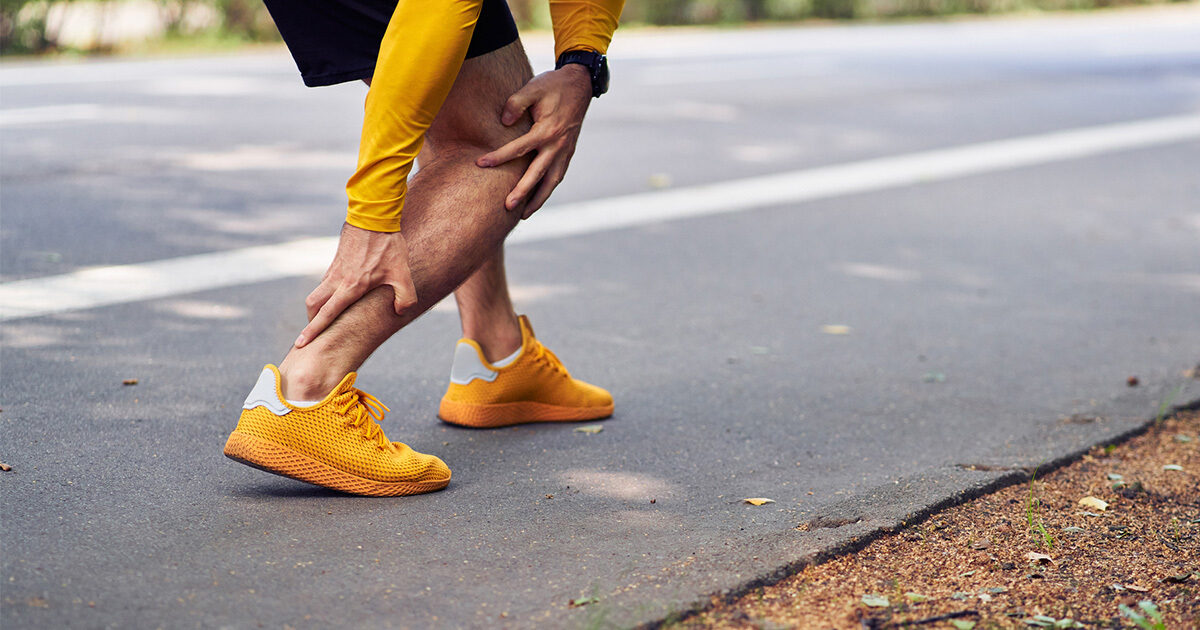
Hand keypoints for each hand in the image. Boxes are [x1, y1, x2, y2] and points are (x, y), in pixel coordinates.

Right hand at [294, 223, 416, 347]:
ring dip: (318, 308)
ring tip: (326, 318)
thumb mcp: (403, 273)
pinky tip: (339, 297)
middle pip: (313, 306)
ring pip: (317, 294)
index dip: (314, 331)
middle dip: (311, 322)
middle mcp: (337, 280)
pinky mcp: (336, 263)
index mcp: (351, 286)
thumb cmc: (388, 245)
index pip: (327, 314)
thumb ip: (405, 297)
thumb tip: (399, 312)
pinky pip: (325, 283)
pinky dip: (326, 295)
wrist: (373, 217)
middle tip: (314, 334)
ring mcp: (334, 271)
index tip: (301, 343)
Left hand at [477, 64, 591, 218]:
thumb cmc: (553, 85)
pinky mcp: (568, 153)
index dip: (498, 157)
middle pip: (538, 174)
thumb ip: (516, 103)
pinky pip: (558, 176)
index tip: (480, 164)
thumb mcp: (533, 88)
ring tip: (524, 214)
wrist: (580, 84)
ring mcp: (565, 151)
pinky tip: (537, 198)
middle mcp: (558, 145)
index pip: (518, 149)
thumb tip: (504, 121)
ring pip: (552, 181)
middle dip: (522, 192)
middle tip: (506, 207)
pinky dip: (548, 189)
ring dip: (539, 199)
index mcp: (547, 130)